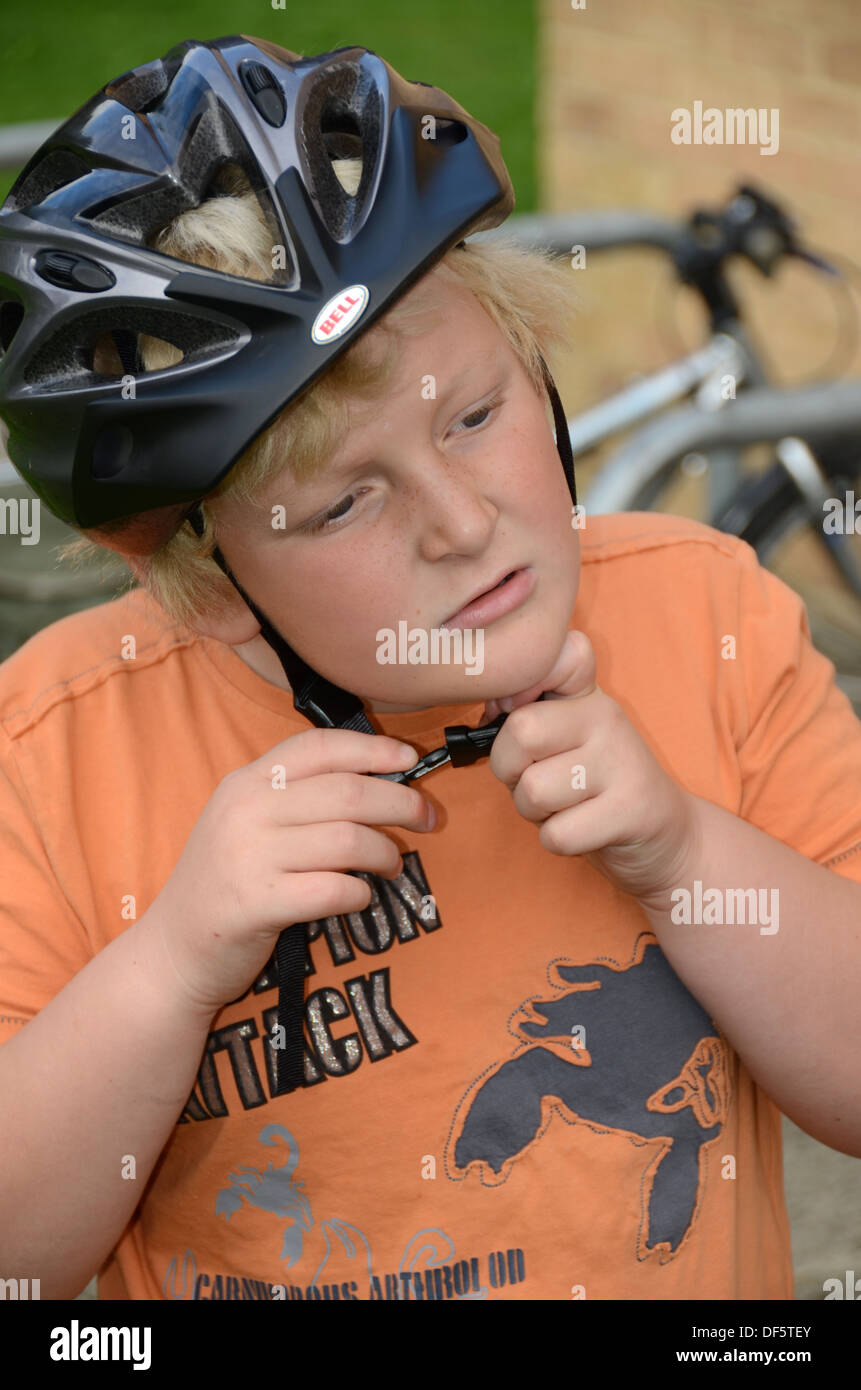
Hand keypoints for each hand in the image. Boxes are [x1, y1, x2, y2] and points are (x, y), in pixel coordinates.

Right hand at [143, 730, 432, 1018]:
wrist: (173, 950)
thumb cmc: (227, 882)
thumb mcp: (248, 822)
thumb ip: (297, 798)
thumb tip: (379, 782)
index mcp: (246, 782)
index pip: (317, 746)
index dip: (371, 748)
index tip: (409, 760)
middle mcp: (245, 810)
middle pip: (347, 792)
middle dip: (401, 804)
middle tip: (428, 819)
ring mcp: (248, 857)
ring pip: (347, 839)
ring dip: (385, 852)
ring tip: (393, 865)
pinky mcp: (256, 903)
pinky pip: (332, 889)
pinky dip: (359, 892)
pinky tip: (360, 896)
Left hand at [483, 630, 700, 905]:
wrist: (664, 833)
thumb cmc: (593, 786)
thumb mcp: (564, 736)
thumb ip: (526, 711)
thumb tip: (489, 706)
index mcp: (585, 694)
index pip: (553, 658)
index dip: (514, 690)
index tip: (518, 720)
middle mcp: (606, 717)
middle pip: (520, 731)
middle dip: (511, 770)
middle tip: (538, 779)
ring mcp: (622, 761)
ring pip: (533, 790)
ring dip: (535, 812)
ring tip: (566, 805)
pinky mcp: (631, 809)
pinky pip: (557, 834)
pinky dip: (557, 840)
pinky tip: (583, 828)